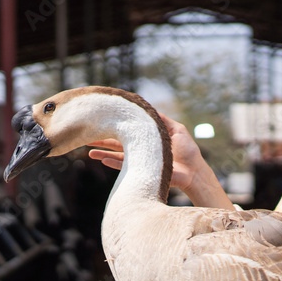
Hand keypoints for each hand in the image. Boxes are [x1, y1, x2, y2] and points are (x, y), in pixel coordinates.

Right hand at [88, 112, 202, 188]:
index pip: (128, 131)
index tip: (101, 120)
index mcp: (147, 139)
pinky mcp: (142, 172)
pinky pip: (124, 167)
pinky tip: (102, 159)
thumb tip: (146, 108)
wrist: (194, 171)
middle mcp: (141, 150)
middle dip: (102, 139)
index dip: (115, 126)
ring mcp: (140, 162)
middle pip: (117, 143)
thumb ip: (161, 120)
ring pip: (117, 155)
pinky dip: (113, 163)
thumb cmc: (188, 151)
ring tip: (89, 151)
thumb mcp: (176, 129)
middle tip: (87, 136)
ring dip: (103, 153)